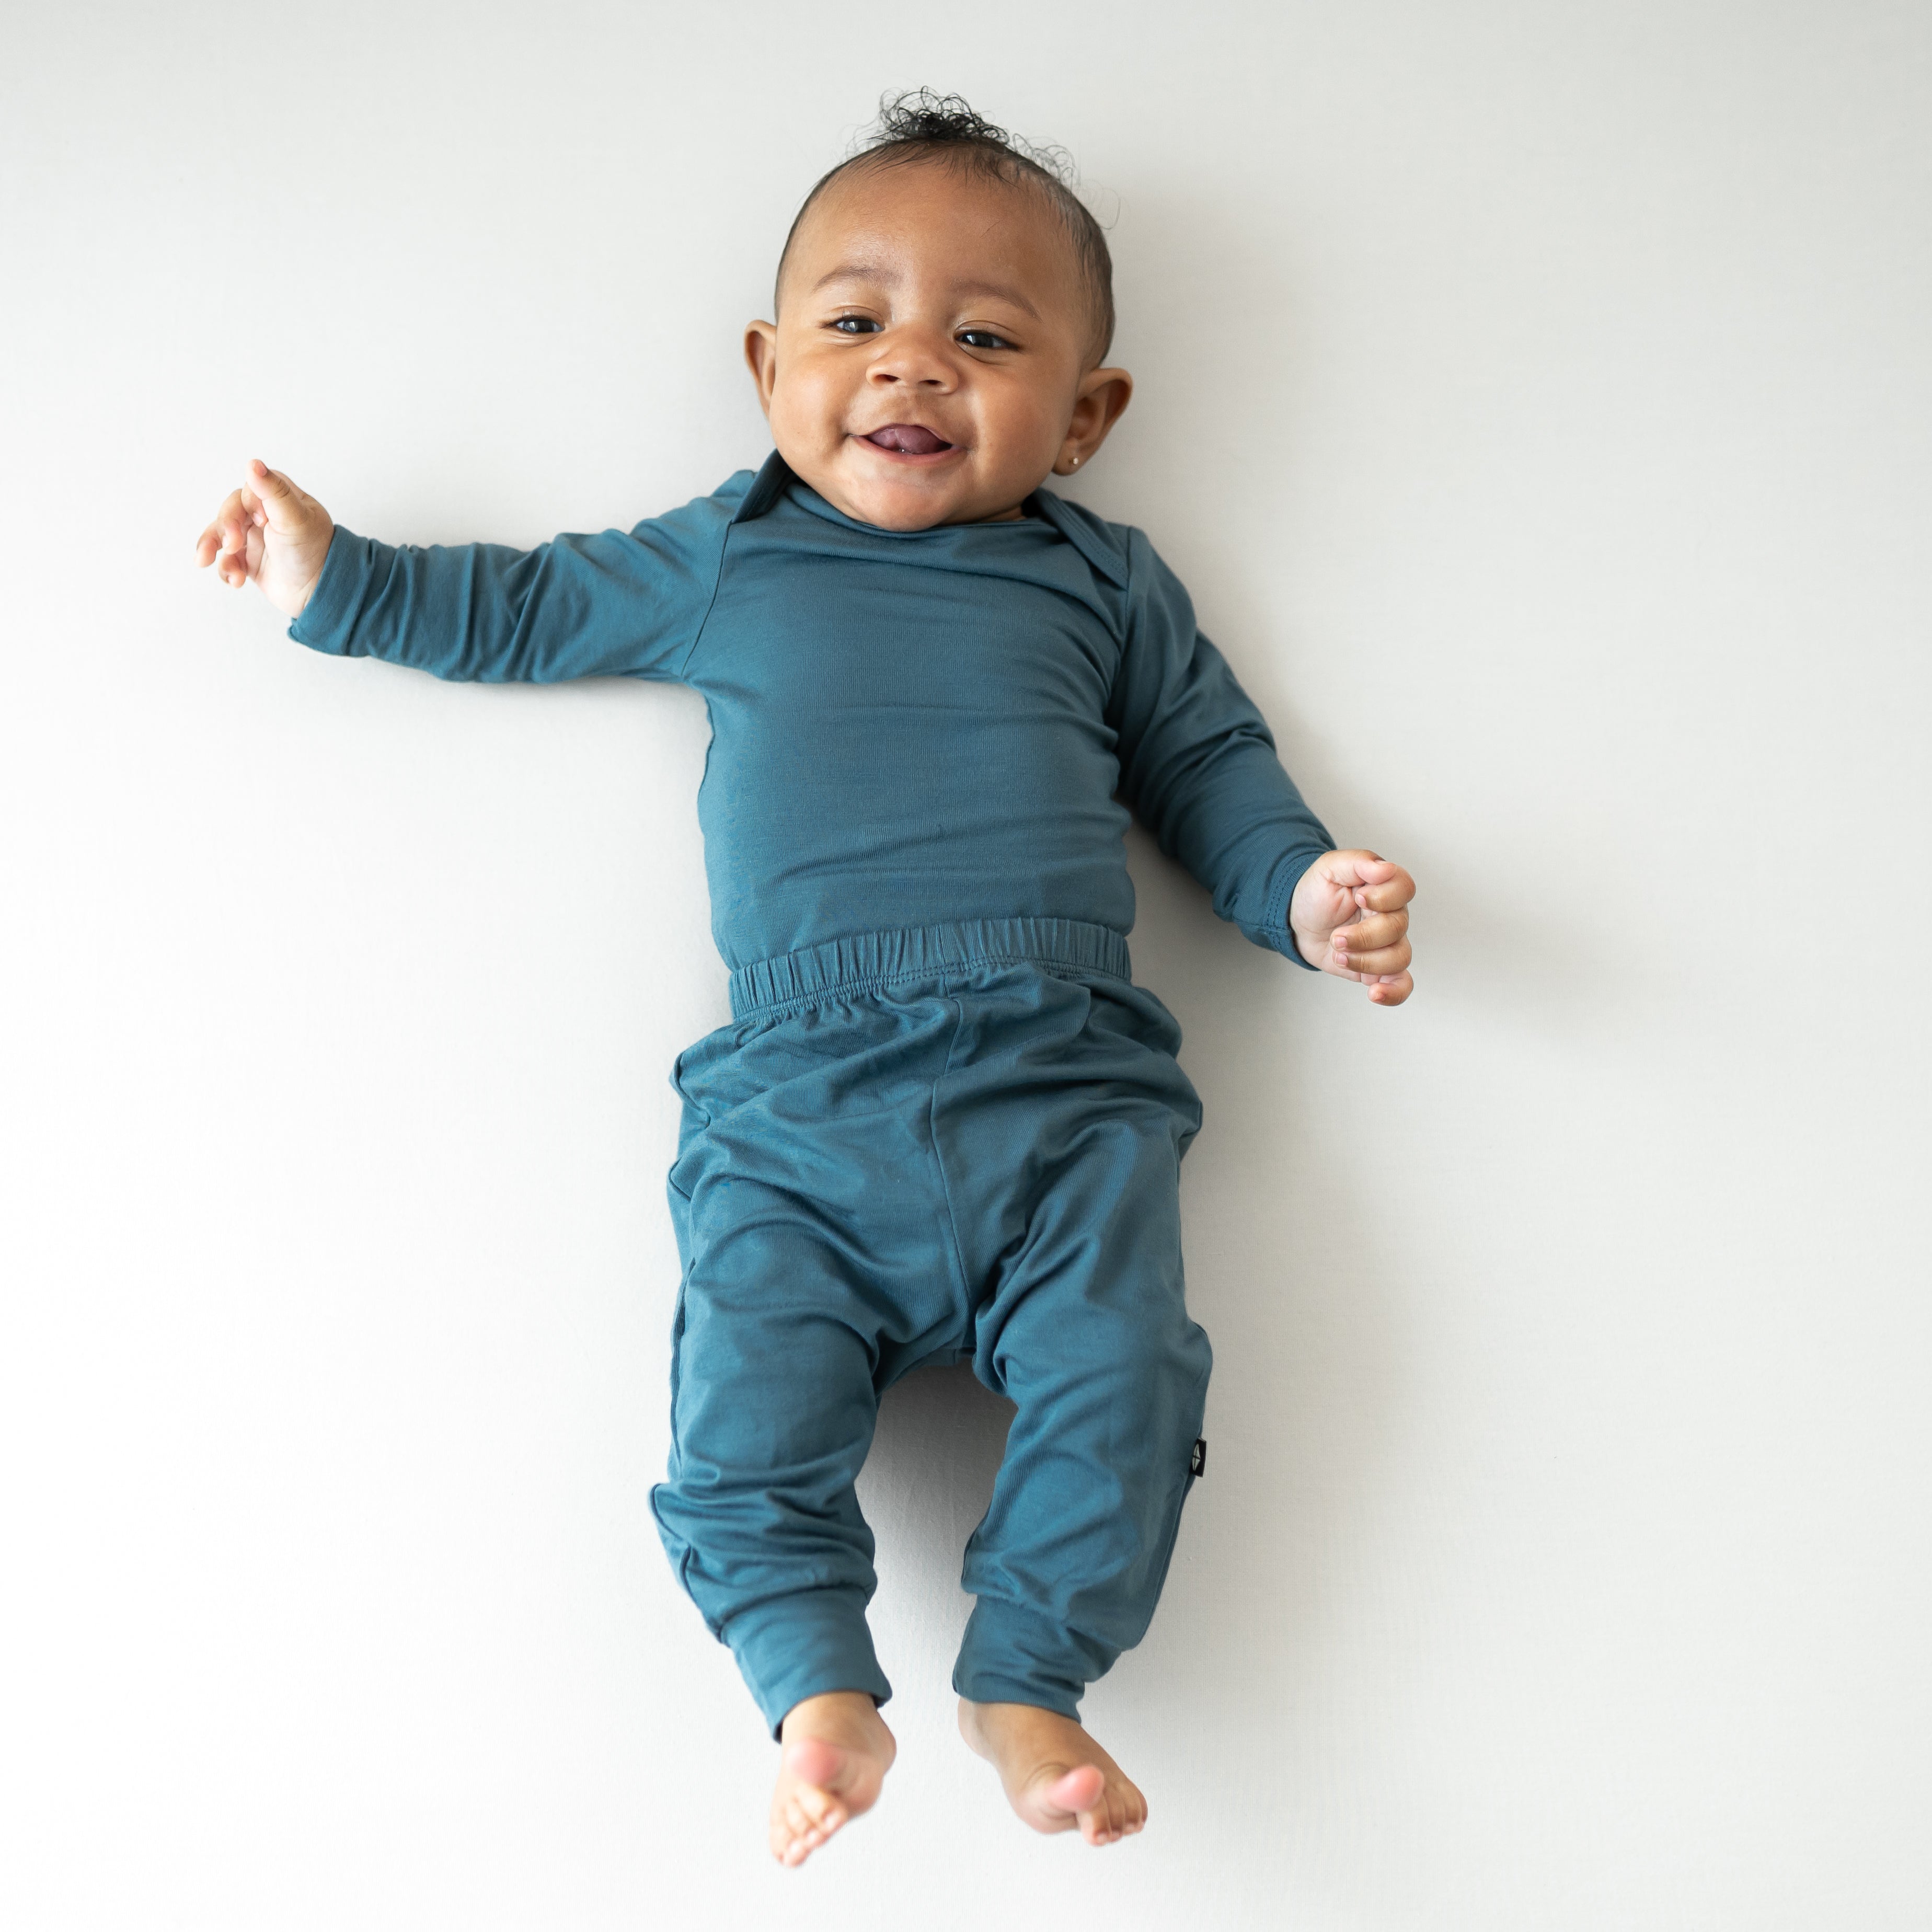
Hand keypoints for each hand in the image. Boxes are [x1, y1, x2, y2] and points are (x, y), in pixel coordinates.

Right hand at [194, 459, 334, 617]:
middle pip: (230, 511)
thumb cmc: (314, 552)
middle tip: (233, 545)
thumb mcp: (295, 518)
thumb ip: (274, 491)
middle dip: (226, 527)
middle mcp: (264, 515)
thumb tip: (253, 464)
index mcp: (279, 498)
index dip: (246, 505)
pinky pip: (226, 560)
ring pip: (221, 535)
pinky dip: (226, 569)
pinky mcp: (249, 561)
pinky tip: (235, 580)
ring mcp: (255, 538)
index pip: (248, 491)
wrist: (321, 592)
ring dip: (212, 547)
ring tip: (208, 561)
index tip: (262, 522)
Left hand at [1290, 850, 1415, 1005]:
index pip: (1404, 889)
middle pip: (1397, 927)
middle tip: (1336, 936)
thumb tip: (1385, 868)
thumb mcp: (1330, 868)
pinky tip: (1375, 993)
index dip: (1385, 897)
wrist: (1299, 920)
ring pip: (1399, 957)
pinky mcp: (1378, 968)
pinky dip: (1394, 993)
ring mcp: (1387, 944)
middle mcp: (1392, 916)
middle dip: (1363, 936)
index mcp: (1384, 887)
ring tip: (1339, 954)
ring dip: (1366, 961)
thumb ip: (1359, 862)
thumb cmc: (1317, 892)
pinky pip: (1401, 984)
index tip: (1360, 897)